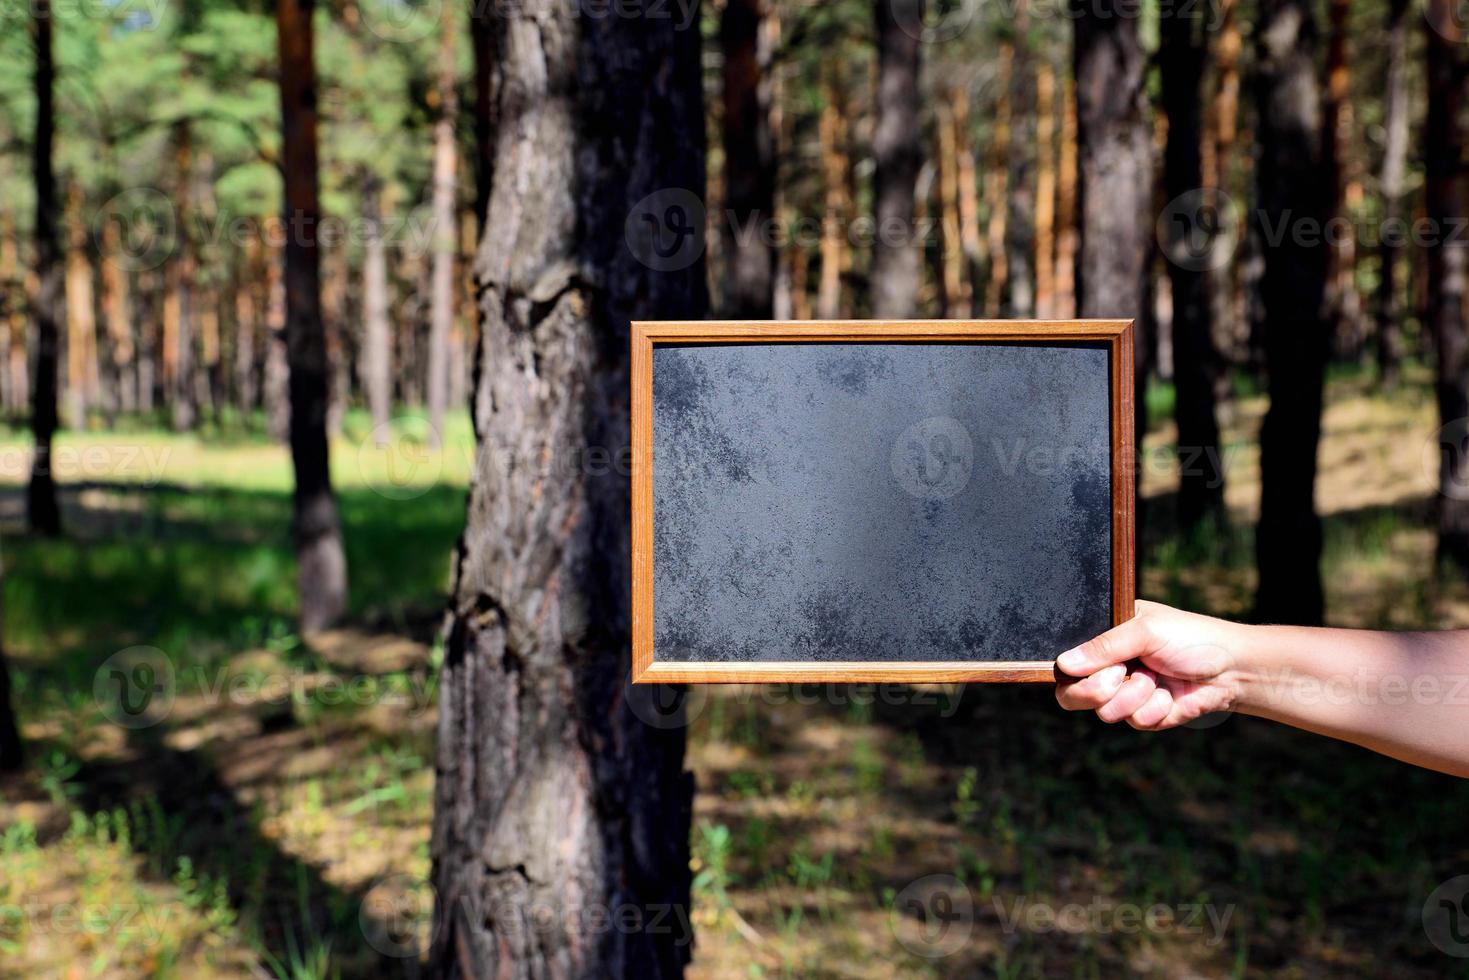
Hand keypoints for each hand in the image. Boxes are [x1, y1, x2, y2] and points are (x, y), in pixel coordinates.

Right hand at [1055, 600, 1245, 729]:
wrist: (1234, 668)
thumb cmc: (1193, 637)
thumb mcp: (1146, 631)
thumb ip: (1103, 647)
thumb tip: (1063, 665)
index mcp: (1105, 638)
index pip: (1067, 662)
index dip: (1074, 672)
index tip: (1101, 666)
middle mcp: (1110, 667)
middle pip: (1073, 695)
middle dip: (1099, 690)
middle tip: (1122, 676)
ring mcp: (1127, 693)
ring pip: (1106, 712)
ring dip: (1136, 696)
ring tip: (1158, 680)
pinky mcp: (1146, 715)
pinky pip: (1136, 722)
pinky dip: (1156, 709)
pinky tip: (1173, 695)